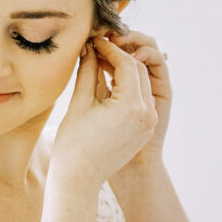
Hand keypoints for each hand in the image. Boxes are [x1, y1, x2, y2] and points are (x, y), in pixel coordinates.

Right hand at [51, 33, 159, 188]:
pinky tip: (107, 82)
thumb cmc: (73, 144)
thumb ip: (88, 71)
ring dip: (123, 71)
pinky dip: (126, 88)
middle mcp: (147, 113)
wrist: (79, 179)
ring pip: (140, 85)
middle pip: (138, 71)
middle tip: (96, 48)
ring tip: (100, 63)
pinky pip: (139, 100)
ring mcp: (148, 123)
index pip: (127, 64)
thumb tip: (90, 48)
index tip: (93, 42)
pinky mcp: (144, 129)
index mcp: (131, 105)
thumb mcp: (80, 102)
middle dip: (119, 57)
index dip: (109, 49)